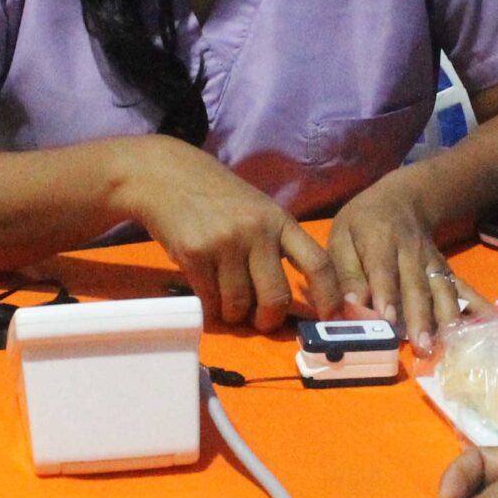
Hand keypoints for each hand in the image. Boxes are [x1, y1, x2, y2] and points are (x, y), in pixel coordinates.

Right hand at [118, 138, 341, 329]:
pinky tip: (207, 293)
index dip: (330, 296)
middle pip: (276, 297)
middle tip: (260, 320)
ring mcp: (225, 243)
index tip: (331, 318)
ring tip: (226, 301)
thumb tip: (291, 298)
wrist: (166, 176)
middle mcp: (257, 232)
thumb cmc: (218, 198)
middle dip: (269, 319)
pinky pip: (210, 300)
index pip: (318, 263)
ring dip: (234, 314)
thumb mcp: (258, 211)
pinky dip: (210, 306)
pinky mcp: (195, 254)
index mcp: (280, 221)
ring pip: (239, 305)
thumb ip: (278, 245)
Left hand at [328, 172, 474, 350]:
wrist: (402, 199)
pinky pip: (464, 289)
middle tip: (422, 348)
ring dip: (448, 319)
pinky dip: (479, 307)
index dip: (386, 294)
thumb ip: (346, 273)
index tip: (387, 320)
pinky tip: (492, 325)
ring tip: (450, 347)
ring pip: (443, 290)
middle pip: (417, 286)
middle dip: (421, 317)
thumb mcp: (341, 238)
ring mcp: (434, 263)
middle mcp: (411, 253)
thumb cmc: (362, 224)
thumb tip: (351, 306)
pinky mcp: (447, 272)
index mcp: (380, 241)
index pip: (383, 269)